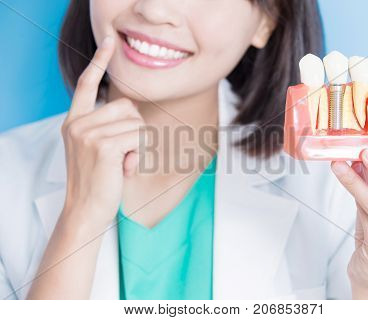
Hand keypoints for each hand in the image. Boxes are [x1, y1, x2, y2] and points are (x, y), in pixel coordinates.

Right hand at [61, 36, 144, 227]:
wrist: (86, 211)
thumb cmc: (98, 182)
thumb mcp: (96, 149)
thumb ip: (106, 127)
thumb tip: (132, 110)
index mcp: (75, 122)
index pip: (86, 84)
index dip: (99, 62)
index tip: (108, 42)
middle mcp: (78, 124)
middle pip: (127, 107)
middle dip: (134, 130)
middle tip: (121, 155)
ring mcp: (89, 134)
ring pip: (137, 124)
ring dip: (138, 146)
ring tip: (121, 164)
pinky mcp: (104, 146)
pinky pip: (140, 138)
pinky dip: (139, 156)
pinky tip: (124, 170)